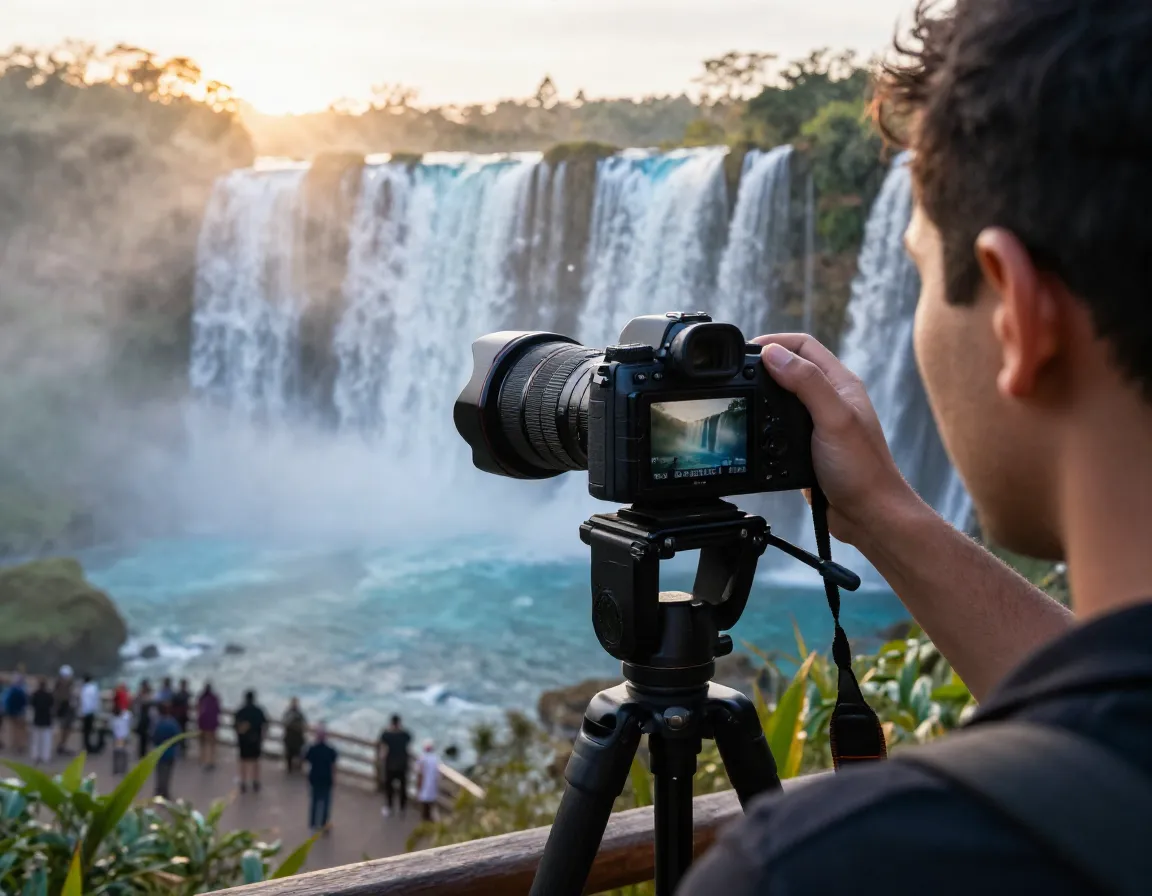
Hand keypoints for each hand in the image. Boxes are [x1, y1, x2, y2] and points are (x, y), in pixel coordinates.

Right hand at [755, 334, 918, 545]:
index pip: (804, 346)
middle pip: (790, 368)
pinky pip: (780, 425)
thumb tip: (773, 354)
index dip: (775, 342)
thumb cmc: (861, 468)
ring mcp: (818, 423)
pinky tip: (754, 430)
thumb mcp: (833, 418)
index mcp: (840, 384)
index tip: (747, 351)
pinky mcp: (807, 446)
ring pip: (783, 397)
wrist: (868, 515)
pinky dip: (765, 423)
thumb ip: (806, 383)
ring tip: (741, 397)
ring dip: (762, 394)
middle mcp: (829, 399)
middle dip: (764, 366)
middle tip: (737, 374)